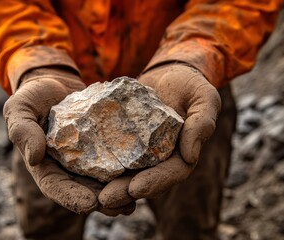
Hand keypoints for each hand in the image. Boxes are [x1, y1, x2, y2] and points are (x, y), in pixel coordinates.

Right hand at [3, 67, 134, 214]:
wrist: (55, 83)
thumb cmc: (33, 97)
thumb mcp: (20, 109)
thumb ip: (22, 130)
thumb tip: (34, 156)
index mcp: (46, 166)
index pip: (57, 187)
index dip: (72, 198)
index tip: (89, 204)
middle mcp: (69, 168)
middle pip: (86, 191)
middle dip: (104, 202)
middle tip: (122, 207)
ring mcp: (88, 160)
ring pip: (105, 181)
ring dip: (121, 192)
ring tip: (137, 198)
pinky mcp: (105, 147)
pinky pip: (117, 159)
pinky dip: (130, 168)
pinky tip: (147, 172)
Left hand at [98, 63, 220, 205]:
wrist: (167, 74)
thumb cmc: (189, 84)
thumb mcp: (203, 97)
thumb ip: (202, 123)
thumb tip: (191, 156)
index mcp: (182, 154)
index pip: (171, 173)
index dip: (155, 182)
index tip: (136, 189)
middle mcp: (160, 159)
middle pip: (144, 180)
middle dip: (125, 192)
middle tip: (105, 200)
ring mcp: (141, 153)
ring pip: (125, 173)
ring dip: (110, 186)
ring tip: (91, 195)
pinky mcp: (123, 142)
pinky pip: (111, 154)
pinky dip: (98, 164)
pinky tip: (80, 168)